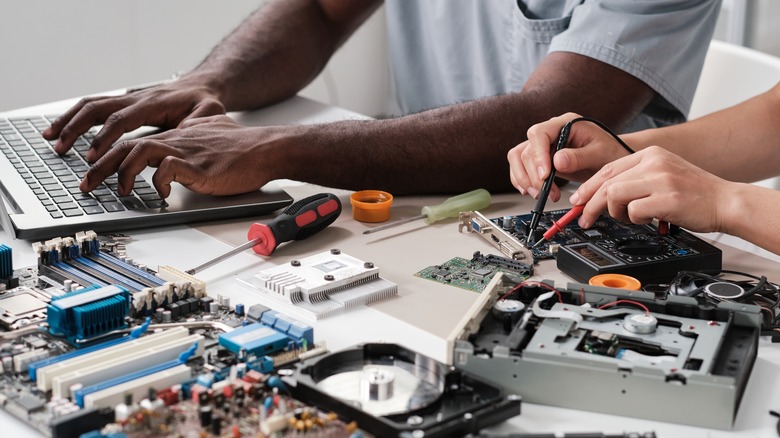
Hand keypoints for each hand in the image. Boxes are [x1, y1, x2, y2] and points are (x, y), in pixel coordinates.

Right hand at [42, 74, 224, 162]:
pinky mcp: (123, 101)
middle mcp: (136, 97)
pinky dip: (74, 117)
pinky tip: (61, 130)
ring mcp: (127, 97)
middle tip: (62, 149)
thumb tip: (185, 136)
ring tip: (51, 139)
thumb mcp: (209, 113)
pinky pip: (93, 106)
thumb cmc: (206, 102)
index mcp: (154, 103)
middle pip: (98, 109)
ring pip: (90, 105)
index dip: (105, 137)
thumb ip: (198, 125)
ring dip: (69, 121)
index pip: (123, 119)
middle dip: (77, 129)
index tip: (92, 155)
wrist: (202, 84)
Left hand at [80, 115, 278, 197]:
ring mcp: (187, 152)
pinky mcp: (199, 166)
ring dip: (122, 171)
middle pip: (127, 145)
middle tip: (86, 185)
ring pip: (140, 151)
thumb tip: (190, 137)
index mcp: (178, 136)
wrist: (268, 149)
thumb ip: (197, 134)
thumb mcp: (214, 133)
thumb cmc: (246, 147)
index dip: (109, 155)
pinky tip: (161, 193)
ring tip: (119, 190)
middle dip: (100, 165)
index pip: (134, 139)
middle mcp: (177, 141)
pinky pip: (168, 168)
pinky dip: (158, 181)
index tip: (95, 170)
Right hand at [507, 112, 631, 200]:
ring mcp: (543, 145)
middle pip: (526, 150)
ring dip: (524, 179)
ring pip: (518, 158)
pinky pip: (520, 167)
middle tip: (547, 192)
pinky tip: (533, 191)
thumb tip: (557, 161)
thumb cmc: (610, 152)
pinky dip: (523, 181)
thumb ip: (579, 157)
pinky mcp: (540, 159)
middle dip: (534, 175)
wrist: (612, 158)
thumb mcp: (600, 154)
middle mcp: (550, 132)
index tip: (545, 176)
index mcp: (565, 124)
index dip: (538, 155)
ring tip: (540, 194)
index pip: (539, 134)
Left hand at [570, 146, 730, 232]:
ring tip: (628, 218)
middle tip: (584, 219)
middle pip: (606, 182)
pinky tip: (647, 219)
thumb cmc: (693, 194)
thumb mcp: (662, 175)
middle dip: (589, 204)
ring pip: (614, 195)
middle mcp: (654, 162)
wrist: (726, 201)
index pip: (607, 169)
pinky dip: (634, 219)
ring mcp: (661, 179)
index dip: (588, 187)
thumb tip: (602, 195)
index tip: (578, 201)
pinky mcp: (667, 198)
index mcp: (650, 153)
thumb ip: (635, 179)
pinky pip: (633, 210)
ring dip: (614, 213)